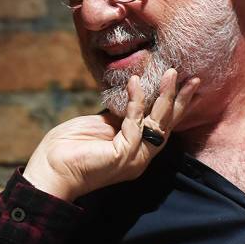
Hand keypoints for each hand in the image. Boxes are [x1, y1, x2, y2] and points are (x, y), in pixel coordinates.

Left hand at [23, 69, 198, 200]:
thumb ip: (118, 115)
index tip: (185, 84)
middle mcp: (139, 157)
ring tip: (171, 74)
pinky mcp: (123, 155)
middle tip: (194, 78)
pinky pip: (134, 123)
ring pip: (157, 124)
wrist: (50, 169)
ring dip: (165, 97)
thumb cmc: (69, 148)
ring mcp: (133, 158)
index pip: (161, 125)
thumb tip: (132, 96)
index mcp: (134, 150)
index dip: (174, 105)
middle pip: (167, 125)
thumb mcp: (99, 124)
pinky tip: (135, 83)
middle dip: (180, 100)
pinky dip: (136, 101)